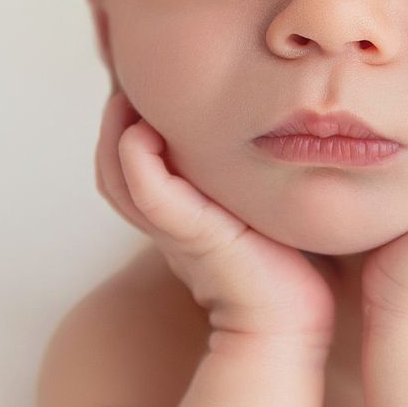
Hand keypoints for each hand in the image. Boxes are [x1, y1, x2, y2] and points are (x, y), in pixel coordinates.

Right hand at [96, 89, 340, 353]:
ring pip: (118, 178)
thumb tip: (278, 133)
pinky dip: (138, 165)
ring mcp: (176, 230)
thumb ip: (255, 180)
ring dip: (115, 135)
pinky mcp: (194, 237)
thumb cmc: (293, 270)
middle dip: (112, 123)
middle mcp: (170, 222)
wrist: (295, 323)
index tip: (147, 87)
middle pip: (112, 169)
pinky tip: (142, 135)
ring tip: (128, 99)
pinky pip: (151, 195)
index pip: (131, 166)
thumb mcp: (265, 210)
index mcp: (182, 215)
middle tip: (128, 83)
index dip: (126, 127)